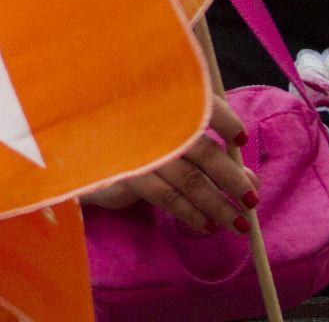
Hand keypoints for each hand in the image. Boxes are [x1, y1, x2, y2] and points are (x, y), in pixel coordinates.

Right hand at [81, 94, 259, 233]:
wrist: (77, 154)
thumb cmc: (131, 142)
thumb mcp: (171, 142)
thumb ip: (210, 154)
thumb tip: (249, 177)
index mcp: (162, 104)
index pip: (201, 105)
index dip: (225, 121)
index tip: (242, 139)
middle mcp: (152, 123)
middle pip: (204, 151)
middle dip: (232, 179)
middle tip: (251, 200)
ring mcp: (139, 149)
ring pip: (190, 180)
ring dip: (218, 205)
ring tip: (237, 223)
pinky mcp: (128, 174)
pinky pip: (168, 198)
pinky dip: (191, 213)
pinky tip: (206, 225)